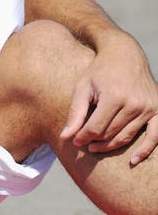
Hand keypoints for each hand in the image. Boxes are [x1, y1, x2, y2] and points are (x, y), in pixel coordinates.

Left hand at [60, 32, 157, 163]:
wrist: (125, 54)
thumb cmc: (99, 71)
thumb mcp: (83, 87)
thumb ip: (75, 113)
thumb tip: (66, 137)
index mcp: (114, 97)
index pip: (95, 129)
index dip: (83, 138)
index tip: (75, 140)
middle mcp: (134, 103)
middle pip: (110, 134)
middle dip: (94, 141)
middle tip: (84, 142)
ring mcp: (148, 107)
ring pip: (126, 137)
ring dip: (110, 145)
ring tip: (96, 146)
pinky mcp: (157, 109)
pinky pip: (155, 135)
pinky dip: (145, 150)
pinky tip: (133, 160)